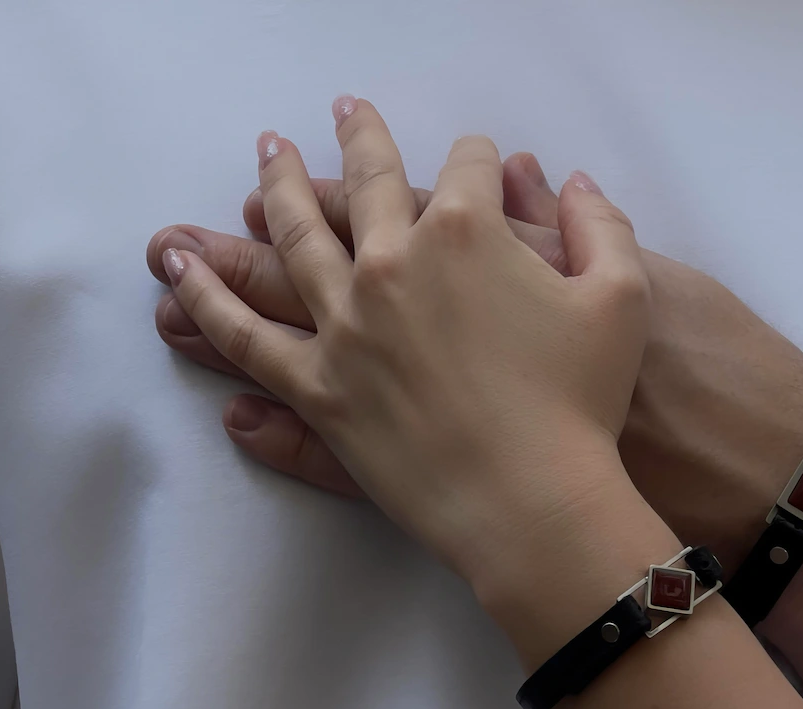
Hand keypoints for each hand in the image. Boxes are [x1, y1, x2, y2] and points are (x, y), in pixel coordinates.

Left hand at [157, 99, 653, 642]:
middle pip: (367, 186)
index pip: (470, 170)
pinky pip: (249, 340)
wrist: (537, 501)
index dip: (480, 160)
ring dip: (275, 190)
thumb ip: (601, 227)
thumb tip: (574, 181)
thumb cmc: (586, 405)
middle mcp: (391, 265)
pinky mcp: (320, 391)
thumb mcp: (624, 300)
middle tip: (343, 113)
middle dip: (359, 141)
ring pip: (294, 243)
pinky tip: (178, 272)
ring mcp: (345, 327)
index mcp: (467, 233)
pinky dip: (208, 303)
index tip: (481, 162)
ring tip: (264, 157)